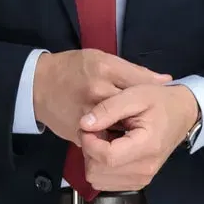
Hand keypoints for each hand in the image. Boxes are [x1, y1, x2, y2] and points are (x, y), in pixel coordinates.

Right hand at [33, 49, 172, 145]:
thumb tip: (166, 80)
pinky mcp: (78, 136)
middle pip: (131, 114)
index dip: (154, 97)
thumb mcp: (104, 59)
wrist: (37, 86)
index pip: (140, 89)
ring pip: (118, 133)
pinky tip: (120, 138)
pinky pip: (103, 143)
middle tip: (152, 121)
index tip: (161, 102)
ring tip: (138, 131)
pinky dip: (113, 141)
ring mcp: (86, 120)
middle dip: (144, 119)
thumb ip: (135, 72)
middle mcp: (96, 98)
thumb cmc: (73, 68)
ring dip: (130, 133)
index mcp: (104, 74)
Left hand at [77, 83, 199, 191]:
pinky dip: (101, 167)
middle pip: (98, 172)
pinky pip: (106, 182)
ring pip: (98, 180)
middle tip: (96, 129)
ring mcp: (142, 178)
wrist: (182, 113)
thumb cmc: (160, 102)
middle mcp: (145, 169)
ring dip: (93, 159)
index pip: (106, 157)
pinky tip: (109, 149)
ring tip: (104, 138)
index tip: (87, 126)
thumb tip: (84, 124)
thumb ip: (108, 108)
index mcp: (147, 146)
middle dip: (89, 149)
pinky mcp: (137, 182)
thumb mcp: (135, 94)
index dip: (88, 142)